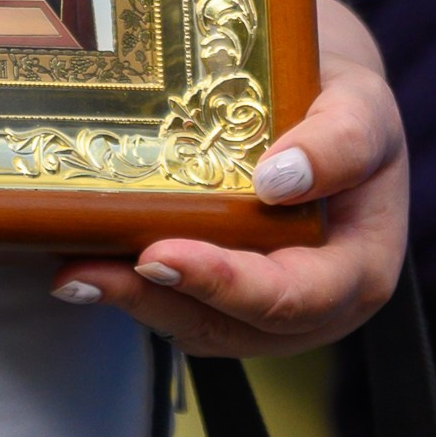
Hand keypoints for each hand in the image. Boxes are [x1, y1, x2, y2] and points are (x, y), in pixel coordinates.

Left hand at [51, 0, 406, 353]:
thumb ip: (340, 141)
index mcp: (359, 270)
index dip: (227, 283)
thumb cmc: (348, 109)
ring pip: (196, 328)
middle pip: (233, 327)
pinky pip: (179, 308)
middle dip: (157, 302)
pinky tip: (84, 262)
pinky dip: (132, 291)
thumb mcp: (362, 108)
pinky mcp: (227, 299)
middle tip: (89, 273)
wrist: (326, 112)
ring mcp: (268, 311)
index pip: (295, 296)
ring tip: (73, 275)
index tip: (163, 253)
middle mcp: (316, 307)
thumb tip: (280, 179)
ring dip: (132, 304)